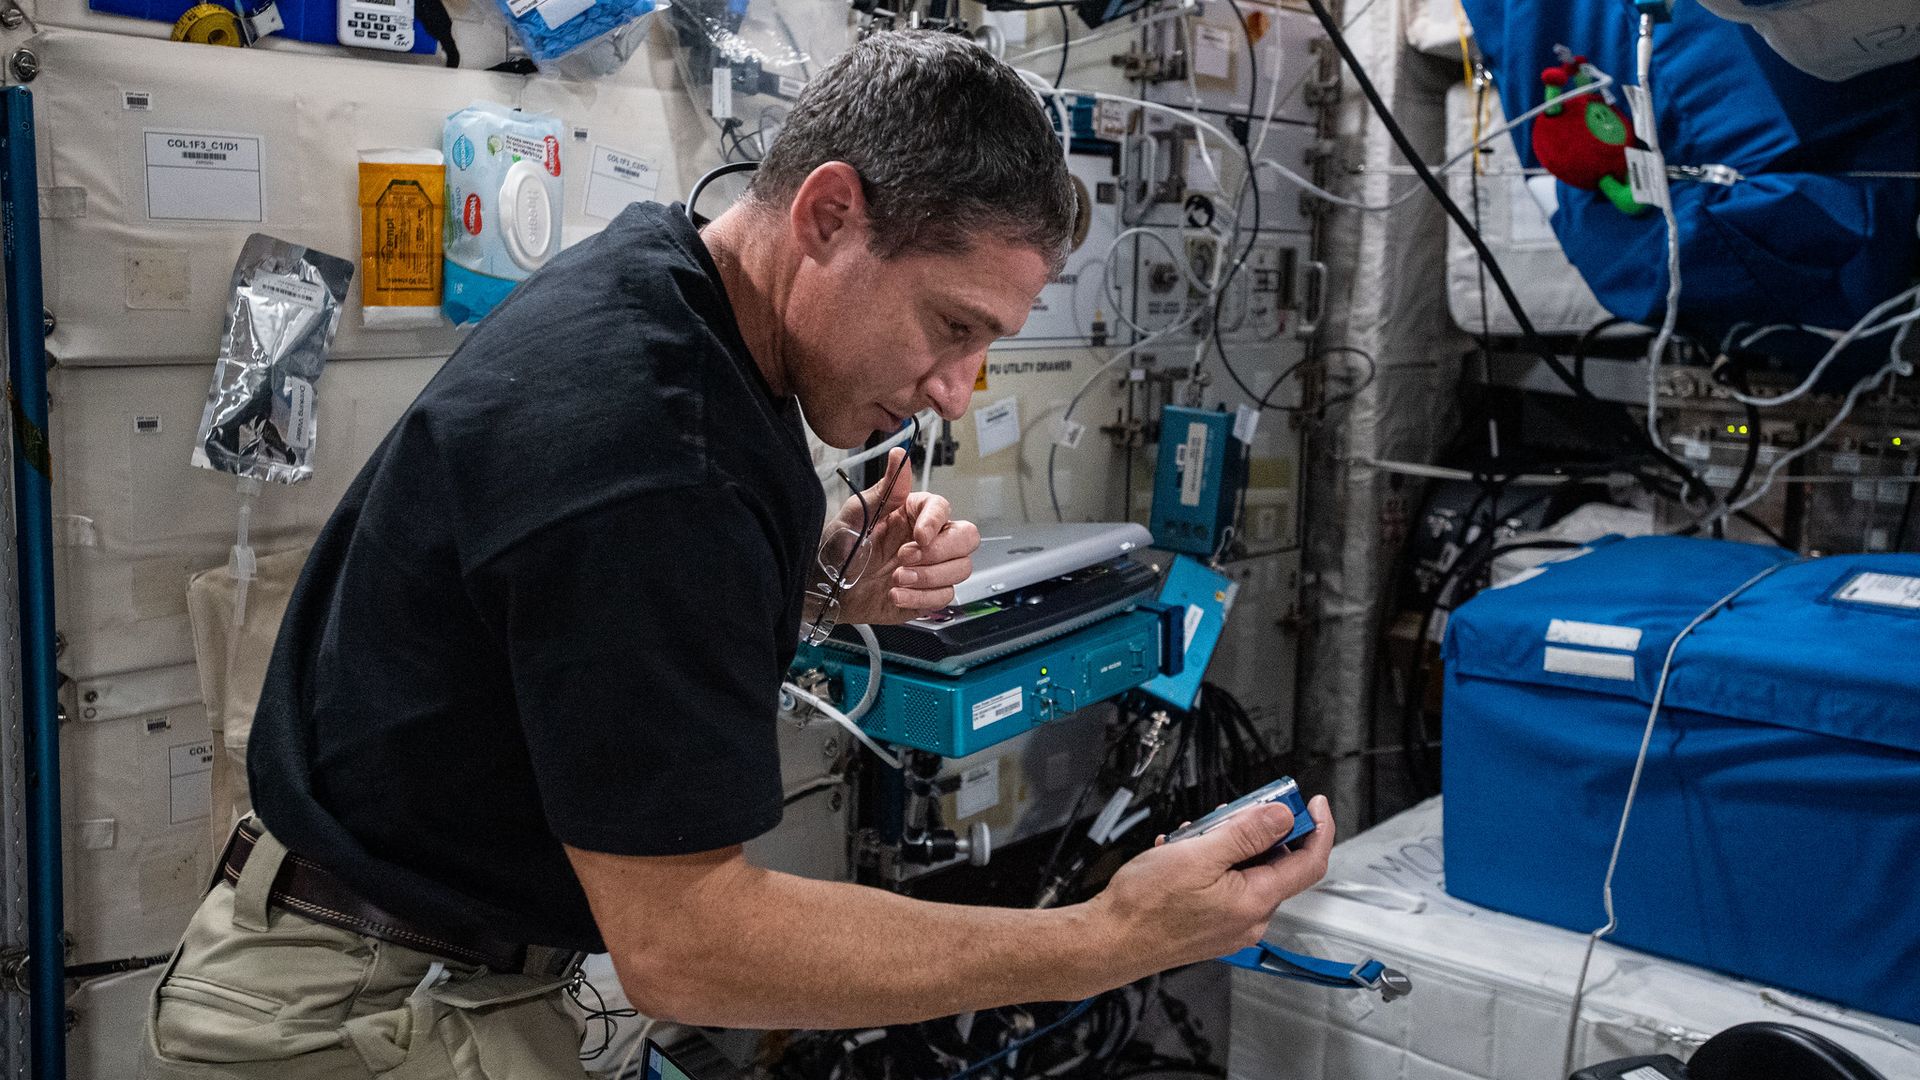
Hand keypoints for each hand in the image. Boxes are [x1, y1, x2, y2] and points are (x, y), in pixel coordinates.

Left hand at [830, 448, 980, 625]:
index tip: (919, 537)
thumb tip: (899, 455)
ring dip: (929, 577)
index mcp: (913, 514)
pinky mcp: (927, 594)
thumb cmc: (839, 549)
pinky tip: (895, 595)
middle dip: (942, 551)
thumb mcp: (856, 515)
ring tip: (896, 579)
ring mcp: (930, 568)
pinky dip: (921, 598)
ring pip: (961, 568)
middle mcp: (927, 540)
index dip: (936, 522)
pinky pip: (945, 596)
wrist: (827, 590)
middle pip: (966, 538)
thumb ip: (885, 489)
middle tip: (907, 558)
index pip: (943, 508)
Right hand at [1086, 795, 1334, 975]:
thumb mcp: (1197, 855)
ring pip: (1248, 872)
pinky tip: (1185, 854)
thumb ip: (1246, 833)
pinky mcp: (1214, 927)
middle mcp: (1250, 919)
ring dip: (1228, 845)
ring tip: (1194, 835)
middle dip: (1257, 830)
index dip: (1317, 828)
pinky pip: (1229, 887)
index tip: (1313, 803)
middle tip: (1232, 811)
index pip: (1309, 862)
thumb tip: (1282, 816)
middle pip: (1276, 863)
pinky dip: (1215, 864)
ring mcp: (1232, 926)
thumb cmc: (1144, 905)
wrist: (1108, 941)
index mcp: (1254, 901)